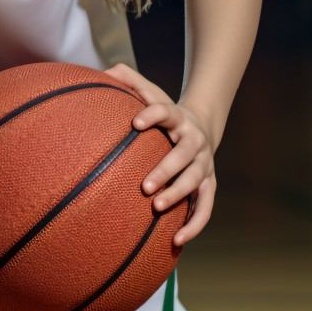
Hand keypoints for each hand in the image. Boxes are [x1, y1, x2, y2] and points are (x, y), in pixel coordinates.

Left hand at [104, 63, 215, 246]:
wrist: (200, 125)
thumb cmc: (163, 111)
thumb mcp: (149, 91)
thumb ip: (127, 79)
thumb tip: (103, 70)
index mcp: (177, 117)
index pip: (166, 111)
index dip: (152, 115)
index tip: (136, 123)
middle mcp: (194, 141)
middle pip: (184, 155)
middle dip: (166, 170)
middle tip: (144, 186)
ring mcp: (204, 165)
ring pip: (195, 182)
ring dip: (177, 195)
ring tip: (156, 207)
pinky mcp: (208, 185)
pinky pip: (205, 208)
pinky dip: (194, 225)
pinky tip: (176, 240)